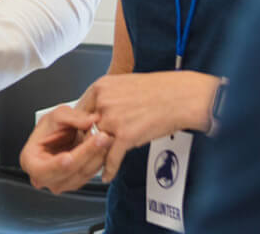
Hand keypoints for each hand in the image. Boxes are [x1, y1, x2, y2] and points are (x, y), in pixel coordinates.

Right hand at [19, 104, 110, 192]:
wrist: (58, 134)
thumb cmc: (51, 128)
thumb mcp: (57, 115)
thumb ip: (73, 117)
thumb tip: (90, 121)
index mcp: (30, 161)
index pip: (44, 168)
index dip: (57, 164)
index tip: (69, 156)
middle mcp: (43, 177)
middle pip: (68, 171)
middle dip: (87, 153)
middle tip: (101, 137)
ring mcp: (59, 183)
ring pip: (82, 174)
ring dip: (97, 156)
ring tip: (105, 137)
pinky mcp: (75, 183)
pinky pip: (90, 175)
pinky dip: (98, 160)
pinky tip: (103, 146)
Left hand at [75, 71, 218, 180]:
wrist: (180, 97)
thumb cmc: (158, 90)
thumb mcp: (124, 84)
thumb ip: (108, 98)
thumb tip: (98, 111)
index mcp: (100, 88)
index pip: (79, 111)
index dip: (79, 127)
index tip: (79, 135)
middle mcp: (103, 102)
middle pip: (84, 128)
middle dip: (86, 143)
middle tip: (84, 153)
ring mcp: (113, 119)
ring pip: (96, 144)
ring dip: (95, 157)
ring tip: (94, 165)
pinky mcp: (125, 136)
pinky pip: (111, 158)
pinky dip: (108, 169)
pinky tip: (106, 175)